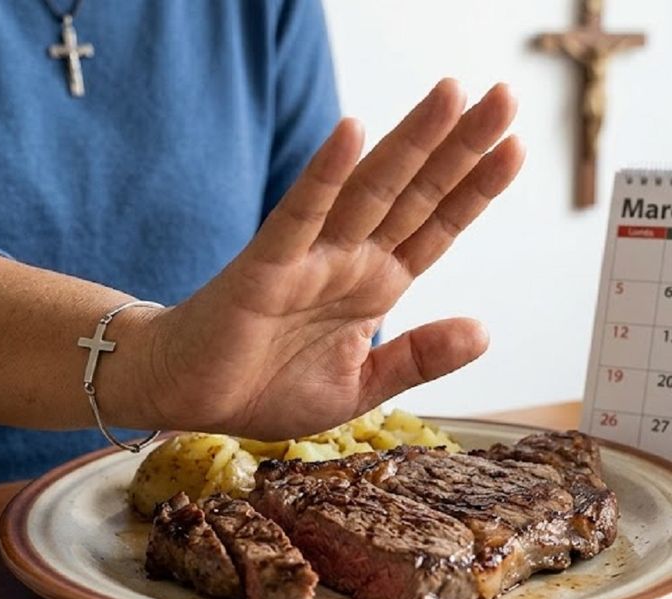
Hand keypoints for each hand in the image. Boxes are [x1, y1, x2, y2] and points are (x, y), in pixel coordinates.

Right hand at [147, 79, 523, 439]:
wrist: (189, 395)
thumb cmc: (262, 386)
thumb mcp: (358, 388)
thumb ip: (417, 359)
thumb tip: (482, 331)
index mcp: (374, 287)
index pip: (436, 228)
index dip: (475, 189)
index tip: (516, 147)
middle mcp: (348, 262)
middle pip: (414, 194)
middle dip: (459, 147)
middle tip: (503, 96)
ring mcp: (308, 259)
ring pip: (367, 191)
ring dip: (409, 144)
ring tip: (452, 96)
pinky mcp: (263, 267)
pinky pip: (299, 215)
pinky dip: (324, 175)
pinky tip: (351, 133)